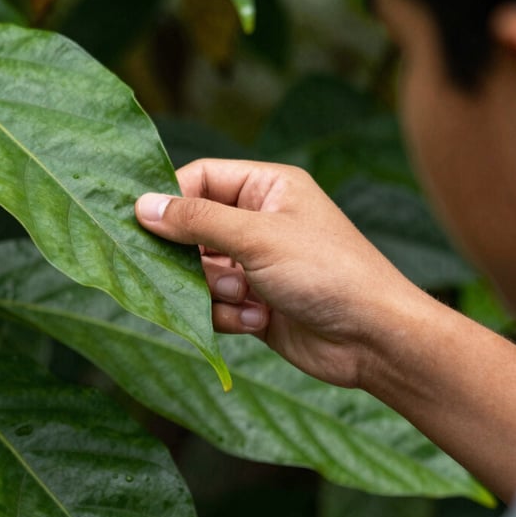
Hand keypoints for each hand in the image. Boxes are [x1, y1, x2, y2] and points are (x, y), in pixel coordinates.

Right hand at [135, 159, 421, 387]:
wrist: (373, 339)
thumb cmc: (326, 271)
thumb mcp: (259, 237)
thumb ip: (197, 220)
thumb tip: (142, 205)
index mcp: (267, 188)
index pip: (200, 178)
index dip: (172, 199)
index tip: (143, 223)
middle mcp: (258, 221)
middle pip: (193, 229)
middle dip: (197, 258)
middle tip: (208, 272)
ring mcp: (255, 263)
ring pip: (200, 270)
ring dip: (217, 289)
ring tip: (248, 297)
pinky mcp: (253, 301)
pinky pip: (215, 303)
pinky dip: (231, 314)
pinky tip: (260, 319)